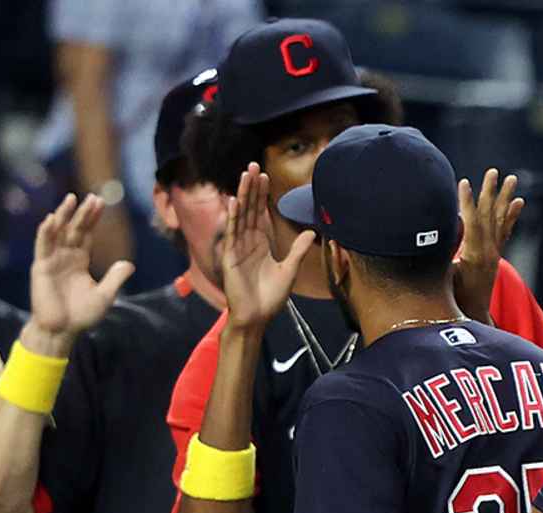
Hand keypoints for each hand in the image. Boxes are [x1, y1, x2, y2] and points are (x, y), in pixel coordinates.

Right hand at [26, 194, 133, 345]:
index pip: (87, 234)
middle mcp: (66, 256)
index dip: (93, 219)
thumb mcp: (105, 295)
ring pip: (58, 232)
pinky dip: (46, 232)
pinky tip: (52, 219)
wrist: (62, 330)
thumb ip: (115, 278)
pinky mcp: (41, 267)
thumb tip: (129, 264)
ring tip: (71, 199)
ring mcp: (52, 260)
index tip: (101, 203)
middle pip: (75, 229)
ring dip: (63, 215)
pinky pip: (43, 246)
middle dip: (83, 213)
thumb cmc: (82, 315)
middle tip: (93, 196)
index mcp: (80, 260)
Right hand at [218, 163, 312, 332]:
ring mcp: (238, 248)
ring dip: (242, 195)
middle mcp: (248, 242)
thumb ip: (298, 250)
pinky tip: (234, 201)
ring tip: (245, 175)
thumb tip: (312, 233)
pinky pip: (232, 233)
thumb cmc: (270, 297)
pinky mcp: (230, 257)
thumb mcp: (289, 270)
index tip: (265, 176)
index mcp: (260, 244)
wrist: (257, 316)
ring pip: (240, 216)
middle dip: (251, 188)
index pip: (260, 214)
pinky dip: (233, 217)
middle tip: (253, 165)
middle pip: (249, 209)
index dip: (262, 196)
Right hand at [454, 169, 524, 318]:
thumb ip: (439, 257)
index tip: (463, 182)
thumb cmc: (451, 299)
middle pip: (489, 216)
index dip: (466, 203)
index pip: (472, 224)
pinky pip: (505, 230)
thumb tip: (428, 239)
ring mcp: (494, 252)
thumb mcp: (442, 278)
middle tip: (493, 171)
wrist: (471, 316)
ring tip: (512, 179)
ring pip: (500, 220)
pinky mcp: (495, 254)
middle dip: (490, 192)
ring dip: (504, 197)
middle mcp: (489, 252)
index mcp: (474, 256)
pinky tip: (518, 202)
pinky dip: (511, 215)